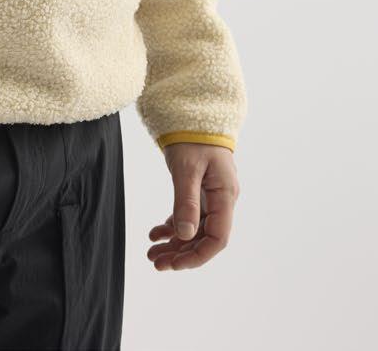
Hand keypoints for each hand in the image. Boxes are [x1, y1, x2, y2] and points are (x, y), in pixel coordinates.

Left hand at [147, 143, 239, 271]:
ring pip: (194, 229)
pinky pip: (188, 216)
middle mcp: (221, 199)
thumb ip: (186, 201)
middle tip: (156, 262)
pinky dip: (172, 226)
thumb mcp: (186, 168)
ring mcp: (211, 196)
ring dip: (175, 244)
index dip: (197, 256)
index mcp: (225, 195)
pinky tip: (155, 233)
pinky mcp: (199, 190)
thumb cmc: (193, 136)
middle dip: (181, 254)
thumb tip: (184, 235)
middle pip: (204, 238)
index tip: (175, 265)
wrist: (193, 113)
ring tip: (152, 253)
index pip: (218, 238)